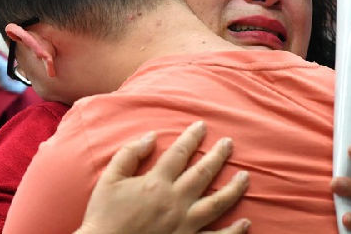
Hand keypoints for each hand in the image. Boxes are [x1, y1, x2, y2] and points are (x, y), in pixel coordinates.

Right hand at [75, 121, 249, 233]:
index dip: (192, 137)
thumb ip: (129, 154)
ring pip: (217, 203)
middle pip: (203, 173)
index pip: (180, 153)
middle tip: (229, 143)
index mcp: (156, 183)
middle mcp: (175, 201)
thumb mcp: (109, 179)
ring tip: (245, 176)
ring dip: (234, 188)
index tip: (202, 126)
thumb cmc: (104, 215)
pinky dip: (234, 231)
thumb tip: (150, 136)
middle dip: (218, 155)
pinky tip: (246, 223)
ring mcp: (185, 224)